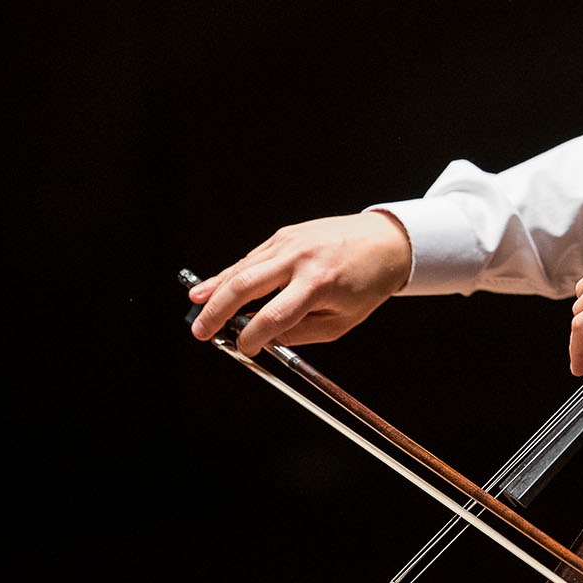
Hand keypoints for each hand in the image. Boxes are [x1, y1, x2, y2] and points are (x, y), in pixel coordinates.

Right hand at [187, 211, 412, 355]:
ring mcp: (290, 242)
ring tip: (196, 307)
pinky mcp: (285, 234)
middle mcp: (300, 259)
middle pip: (244, 286)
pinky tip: (214, 285)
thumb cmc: (368, 282)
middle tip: (200, 331)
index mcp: (317, 284)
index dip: (251, 337)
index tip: (244, 348)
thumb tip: (266, 340)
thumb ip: (301, 333)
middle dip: (216, 311)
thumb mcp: (342, 320)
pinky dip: (231, 273)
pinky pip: (252, 257)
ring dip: (215, 289)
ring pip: (242, 267)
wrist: (386, 240)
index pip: (272, 316)